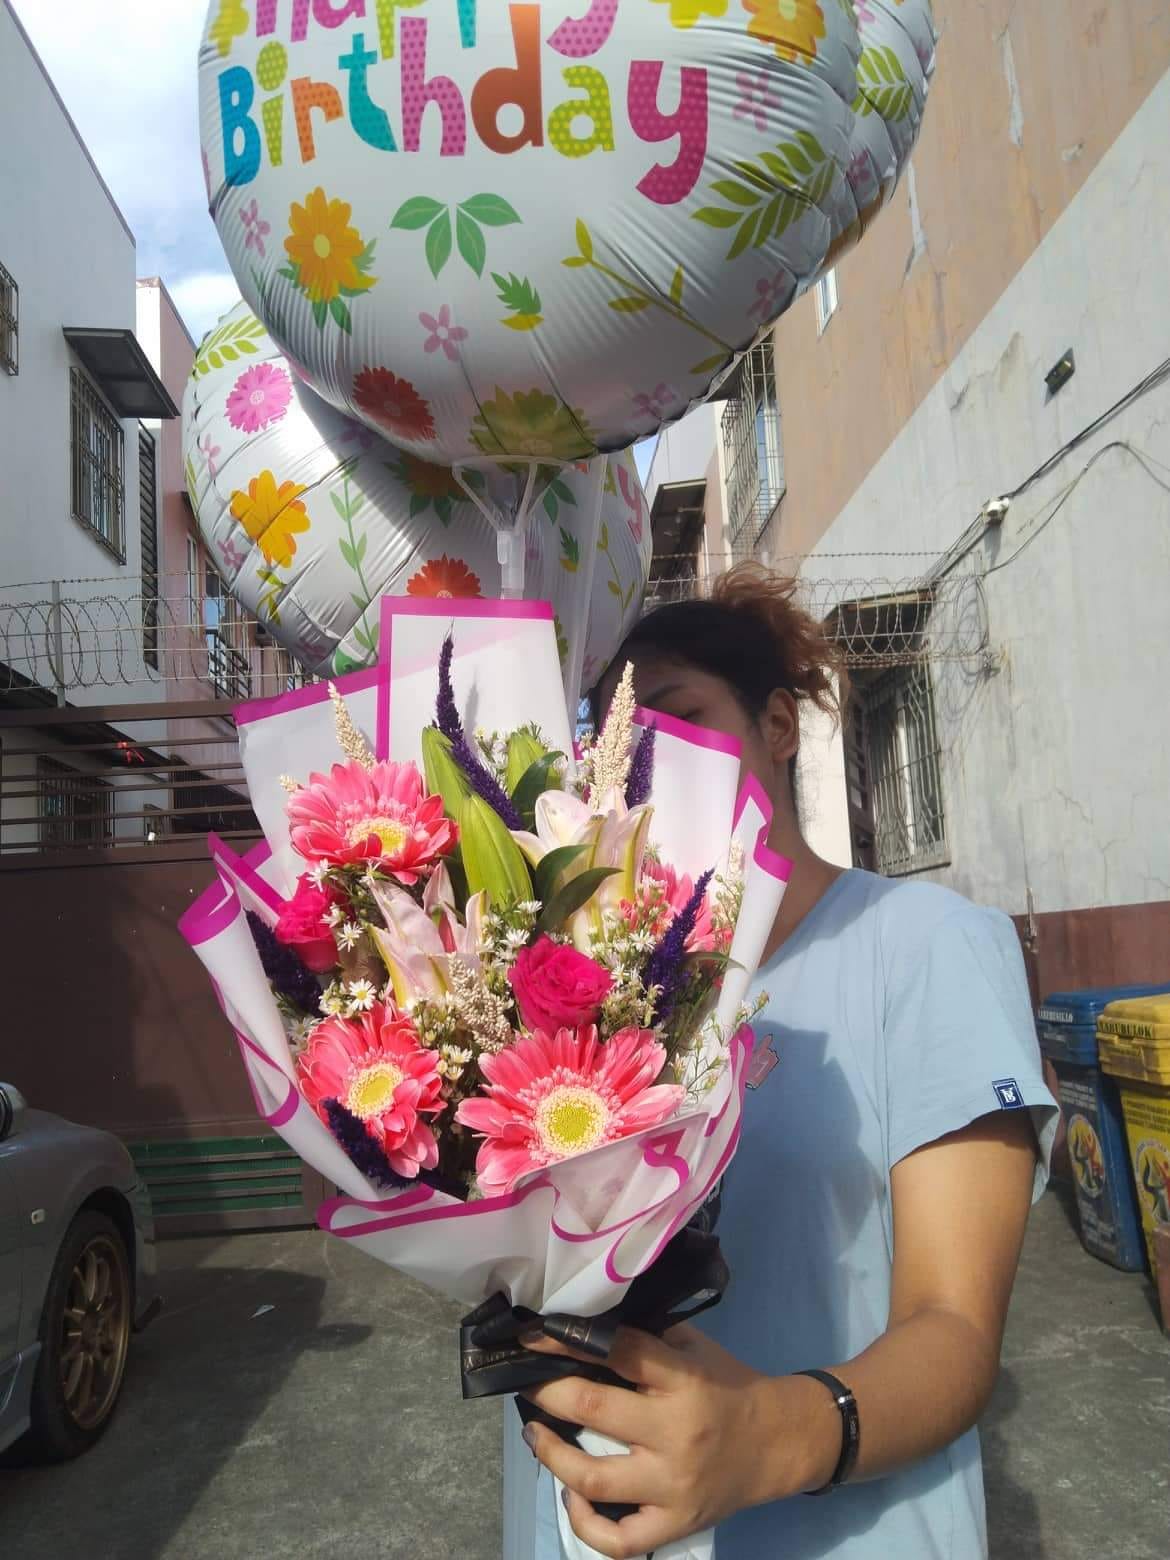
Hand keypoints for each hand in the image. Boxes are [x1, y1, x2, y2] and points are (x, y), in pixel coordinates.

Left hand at [520, 1323, 840, 1558]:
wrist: (778, 1442)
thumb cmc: (727, 1385)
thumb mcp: (692, 1347)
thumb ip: (646, 1336)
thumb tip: (583, 1324)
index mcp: (682, 1380)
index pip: (616, 1350)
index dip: (566, 1339)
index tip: (533, 1335)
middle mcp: (675, 1433)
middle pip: (592, 1410)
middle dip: (547, 1391)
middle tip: (527, 1381)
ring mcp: (673, 1486)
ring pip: (592, 1478)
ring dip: (550, 1455)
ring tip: (534, 1433)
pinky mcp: (674, 1525)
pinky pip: (617, 1541)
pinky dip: (582, 1522)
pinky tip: (570, 1494)